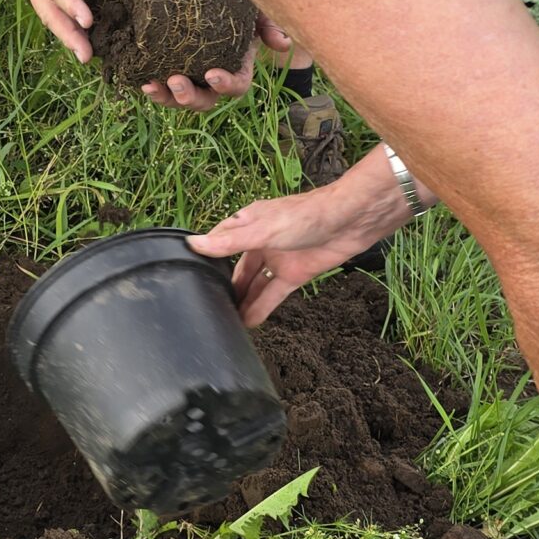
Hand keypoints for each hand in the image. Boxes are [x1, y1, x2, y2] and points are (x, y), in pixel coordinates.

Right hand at [0, 0, 90, 61]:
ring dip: (64, 32)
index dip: (69, 2)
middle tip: (86, 56)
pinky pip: (47, 3)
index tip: (87, 20)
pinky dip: (61, 20)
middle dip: (66, 33)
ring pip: (46, 10)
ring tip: (84, 53)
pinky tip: (75, 32)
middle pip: (46, 8)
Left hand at [141, 15, 292, 111]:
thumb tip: (282, 45)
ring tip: (152, 85)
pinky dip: (152, 87)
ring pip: (179, 99)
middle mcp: (212, 79)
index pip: (237, 86)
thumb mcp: (253, 9)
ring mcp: (190, 77)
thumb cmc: (235, 4)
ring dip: (166, 97)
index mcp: (237, 68)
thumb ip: (268, 23)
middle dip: (190, 97)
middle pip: (205, 101)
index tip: (212, 73)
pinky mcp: (168, 70)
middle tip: (176, 81)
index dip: (226, 85)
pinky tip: (140, 81)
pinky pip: (161, 86)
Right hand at [188, 181, 386, 325]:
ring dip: (242, 300)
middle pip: (237, 268)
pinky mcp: (294, 274)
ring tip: (225, 320)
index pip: (220, 241)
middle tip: (208, 306)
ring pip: (254, 284)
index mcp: (248, 223)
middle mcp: (260, 241)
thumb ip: (230, 242)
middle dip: (225, 285)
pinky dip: (261, 307)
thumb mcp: (262, 230)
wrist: (351, 222)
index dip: (207, 257)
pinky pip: (273, 294)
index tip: (188, 275)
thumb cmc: (305, 216)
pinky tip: (248, 322)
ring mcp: (277, 259)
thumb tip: (194, 245)